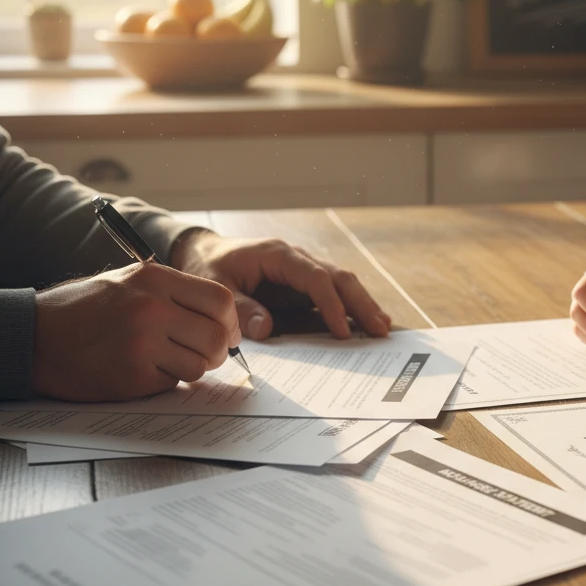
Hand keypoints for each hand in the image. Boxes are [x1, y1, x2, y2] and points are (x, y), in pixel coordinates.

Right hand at [32, 262, 239, 400]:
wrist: (32, 337)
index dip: (230, 321)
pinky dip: (164, 380)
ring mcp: (142, 343)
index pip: (221, 299)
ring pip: (200, 365)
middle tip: (204, 354)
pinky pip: (172, 383)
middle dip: (218, 351)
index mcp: (155, 278)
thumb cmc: (84, 310)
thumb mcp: (129, 281)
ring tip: (167, 360)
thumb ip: (175, 294)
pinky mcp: (131, 375)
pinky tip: (141, 369)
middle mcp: (152, 307)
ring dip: (191, 368)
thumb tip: (224, 319)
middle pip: (218, 336)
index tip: (227, 333)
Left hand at [170, 230, 390, 340]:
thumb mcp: (215, 288)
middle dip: (361, 303)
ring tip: (383, 328)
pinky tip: (366, 322)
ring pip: (342, 282)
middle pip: (339, 277)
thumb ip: (240, 307)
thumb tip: (267, 329)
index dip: (331, 305)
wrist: (201, 253)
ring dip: (362, 304)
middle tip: (381, 329)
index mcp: (277, 255)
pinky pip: (332, 292)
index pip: (315, 278)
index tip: (341, 332)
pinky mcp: (302, 284)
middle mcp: (296, 258)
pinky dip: (351, 306)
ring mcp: (302, 270)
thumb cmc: (206, 268)